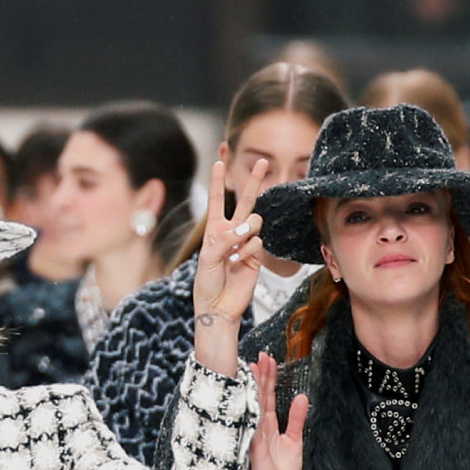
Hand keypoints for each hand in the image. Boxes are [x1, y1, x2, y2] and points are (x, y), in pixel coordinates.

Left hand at [186, 150, 264, 374]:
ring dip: (245, 230)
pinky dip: (247, 250)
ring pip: (254, 221)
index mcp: (214, 230)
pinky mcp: (257, 256)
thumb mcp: (208, 259)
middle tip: (264, 162)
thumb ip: (225, 240)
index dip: (217, 182)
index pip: (216, 201)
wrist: (218, 307)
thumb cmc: (206, 284)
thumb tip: (246, 229)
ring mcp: (246, 243)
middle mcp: (231, 233)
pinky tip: (238, 263)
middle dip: (254, 181)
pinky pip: (257, 241)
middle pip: (245, 201)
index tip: (219, 161)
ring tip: (235, 249)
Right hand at [248, 352, 307, 469]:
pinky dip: (253, 408)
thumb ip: (296, 419)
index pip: (267, 397)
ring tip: (256, 366)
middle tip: (262, 355)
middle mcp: (258, 427)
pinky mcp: (253, 445)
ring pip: (255, 405)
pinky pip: (253, 423)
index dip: (268, 378)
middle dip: (261, 376)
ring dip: (256, 387)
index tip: (268, 359)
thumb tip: (302, 397)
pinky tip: (253, 394)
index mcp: (268, 426)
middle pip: (259, 396)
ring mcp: (254, 435)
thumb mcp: (294, 441)